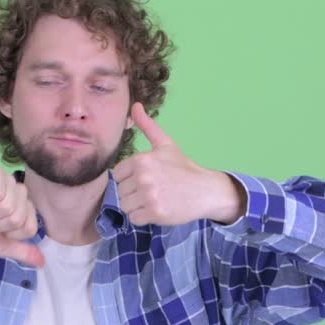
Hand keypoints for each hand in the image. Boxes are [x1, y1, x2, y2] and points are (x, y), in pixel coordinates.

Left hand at [114, 102, 245, 226]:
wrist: (206, 190)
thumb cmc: (183, 168)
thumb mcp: (165, 144)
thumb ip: (147, 126)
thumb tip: (135, 105)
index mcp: (142, 159)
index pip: (118, 174)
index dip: (129, 178)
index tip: (145, 178)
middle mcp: (144, 177)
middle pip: (120, 191)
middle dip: (133, 193)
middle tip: (152, 190)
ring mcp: (149, 196)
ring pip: (126, 206)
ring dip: (137, 206)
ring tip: (154, 199)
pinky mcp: (155, 213)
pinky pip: (134, 219)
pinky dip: (143, 217)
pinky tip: (157, 209)